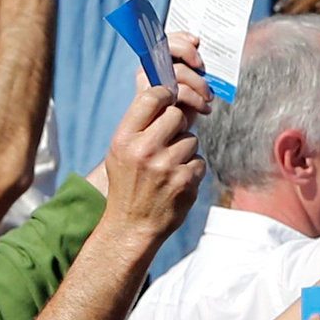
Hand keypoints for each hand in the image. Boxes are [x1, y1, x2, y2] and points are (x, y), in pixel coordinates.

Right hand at [102, 81, 206, 239]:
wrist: (131, 225)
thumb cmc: (127, 184)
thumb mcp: (120, 152)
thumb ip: (140, 126)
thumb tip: (169, 95)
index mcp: (124, 139)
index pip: (151, 98)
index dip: (166, 94)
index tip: (170, 99)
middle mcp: (144, 150)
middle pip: (178, 115)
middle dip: (178, 126)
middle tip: (168, 140)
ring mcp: (167, 165)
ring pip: (191, 139)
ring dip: (184, 151)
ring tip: (167, 167)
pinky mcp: (186, 179)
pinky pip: (199, 160)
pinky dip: (191, 169)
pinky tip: (175, 181)